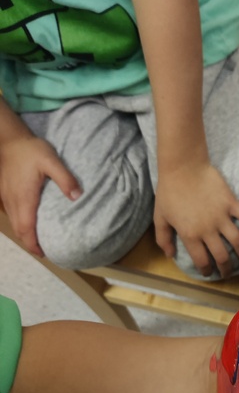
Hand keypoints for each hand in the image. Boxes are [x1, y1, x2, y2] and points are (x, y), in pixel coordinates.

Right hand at [0, 133, 80, 255]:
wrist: (9, 139)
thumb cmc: (30, 150)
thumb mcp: (51, 161)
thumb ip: (65, 179)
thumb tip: (77, 197)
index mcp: (24, 198)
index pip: (26, 229)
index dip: (33, 244)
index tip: (45, 253)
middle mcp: (13, 201)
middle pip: (19, 230)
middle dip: (30, 243)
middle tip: (46, 251)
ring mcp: (6, 197)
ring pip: (14, 223)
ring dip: (25, 235)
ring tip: (39, 241)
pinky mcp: (5, 192)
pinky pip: (12, 214)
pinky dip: (21, 224)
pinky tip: (30, 222)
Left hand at [154, 159, 238, 278]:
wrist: (183, 167)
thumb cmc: (169, 192)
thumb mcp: (160, 217)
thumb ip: (163, 238)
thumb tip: (170, 255)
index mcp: (190, 236)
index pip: (202, 261)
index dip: (207, 270)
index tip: (209, 272)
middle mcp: (208, 230)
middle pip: (222, 257)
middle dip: (227, 269)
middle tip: (229, 273)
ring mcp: (222, 217)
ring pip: (238, 242)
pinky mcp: (232, 204)